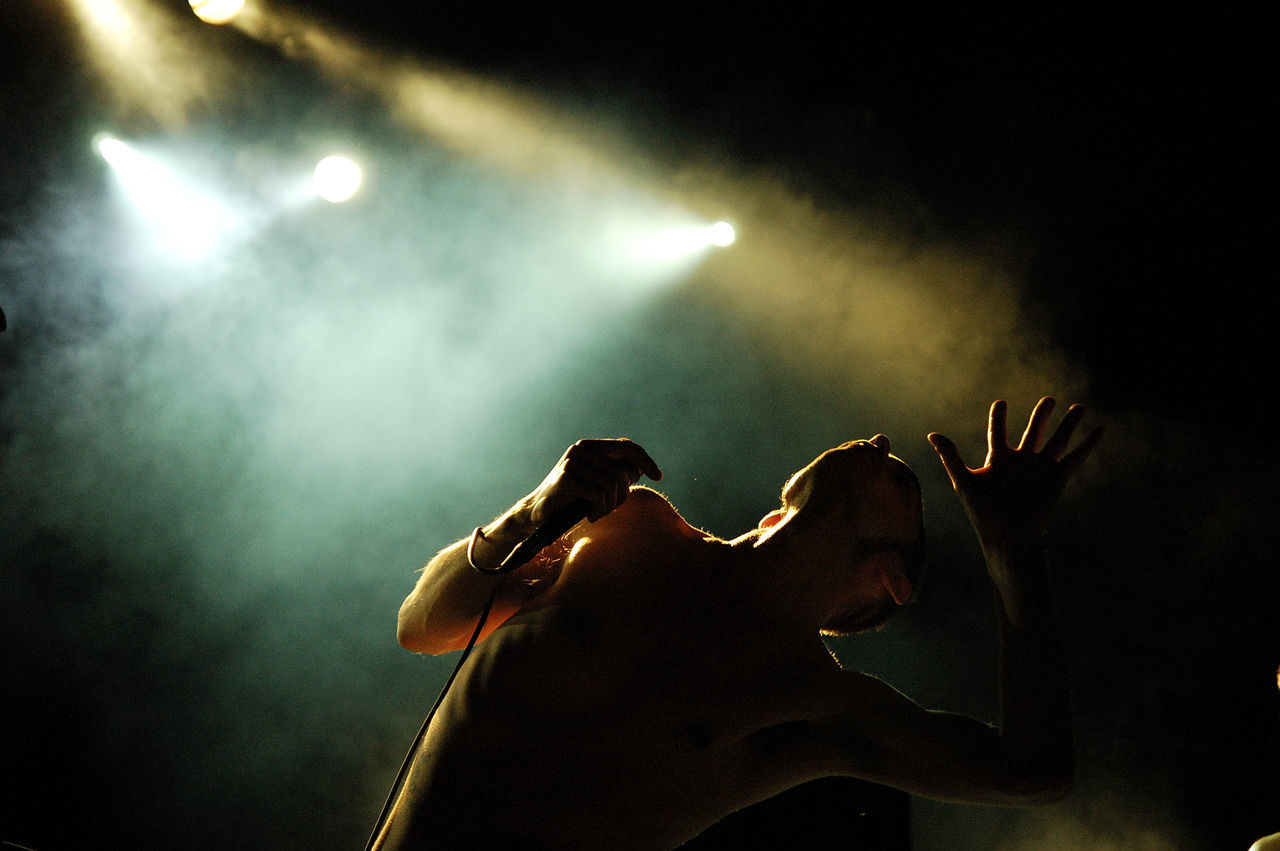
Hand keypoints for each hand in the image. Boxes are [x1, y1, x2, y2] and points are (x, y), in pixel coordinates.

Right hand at [524, 438, 662, 525]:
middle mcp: (580, 449)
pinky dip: (600, 510)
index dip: (646, 461)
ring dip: (611, 506)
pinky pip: (600, 494)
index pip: (627, 446)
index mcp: (589, 446)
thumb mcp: (595, 481)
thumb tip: (640, 468)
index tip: (658, 476)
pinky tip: (590, 516)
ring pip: (613, 484)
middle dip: (623, 495)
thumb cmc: (571, 500)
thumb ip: (613, 471)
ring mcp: (572, 463)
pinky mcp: (567, 479)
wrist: (537, 514)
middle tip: (611, 508)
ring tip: (598, 513)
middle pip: (623, 471)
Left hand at [928, 397, 1101, 554]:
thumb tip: (932, 434)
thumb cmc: (983, 514)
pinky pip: (1075, 457)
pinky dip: (1088, 444)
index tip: (1001, 403)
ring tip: (1079, 407)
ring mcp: (1041, 470)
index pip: (999, 433)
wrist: (1008, 538)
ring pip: (1058, 440)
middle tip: (1049, 400)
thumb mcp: (964, 482)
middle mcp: (1021, 463)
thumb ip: (951, 457)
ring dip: (1069, 424)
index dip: (999, 419)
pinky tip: (1099, 429)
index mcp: (998, 461)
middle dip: (1041, 416)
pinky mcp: (1057, 479)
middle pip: (1034, 432)